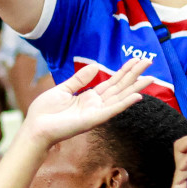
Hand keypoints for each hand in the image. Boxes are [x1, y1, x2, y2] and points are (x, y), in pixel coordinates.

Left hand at [17, 56, 151, 149]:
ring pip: (120, 97)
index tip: (136, 60)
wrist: (35, 127)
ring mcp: (96, 112)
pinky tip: (137, 96)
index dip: (124, 71)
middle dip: (134, 75)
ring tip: (150, 77)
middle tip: (149, 61)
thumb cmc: (45, 112)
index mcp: (89, 97)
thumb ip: (79, 79)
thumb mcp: (63, 89)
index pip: (111, 82)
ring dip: (136, 87)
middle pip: (120, 87)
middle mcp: (96, 105)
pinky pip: (111, 110)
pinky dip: (124, 103)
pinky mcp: (93, 120)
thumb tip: (95, 66)